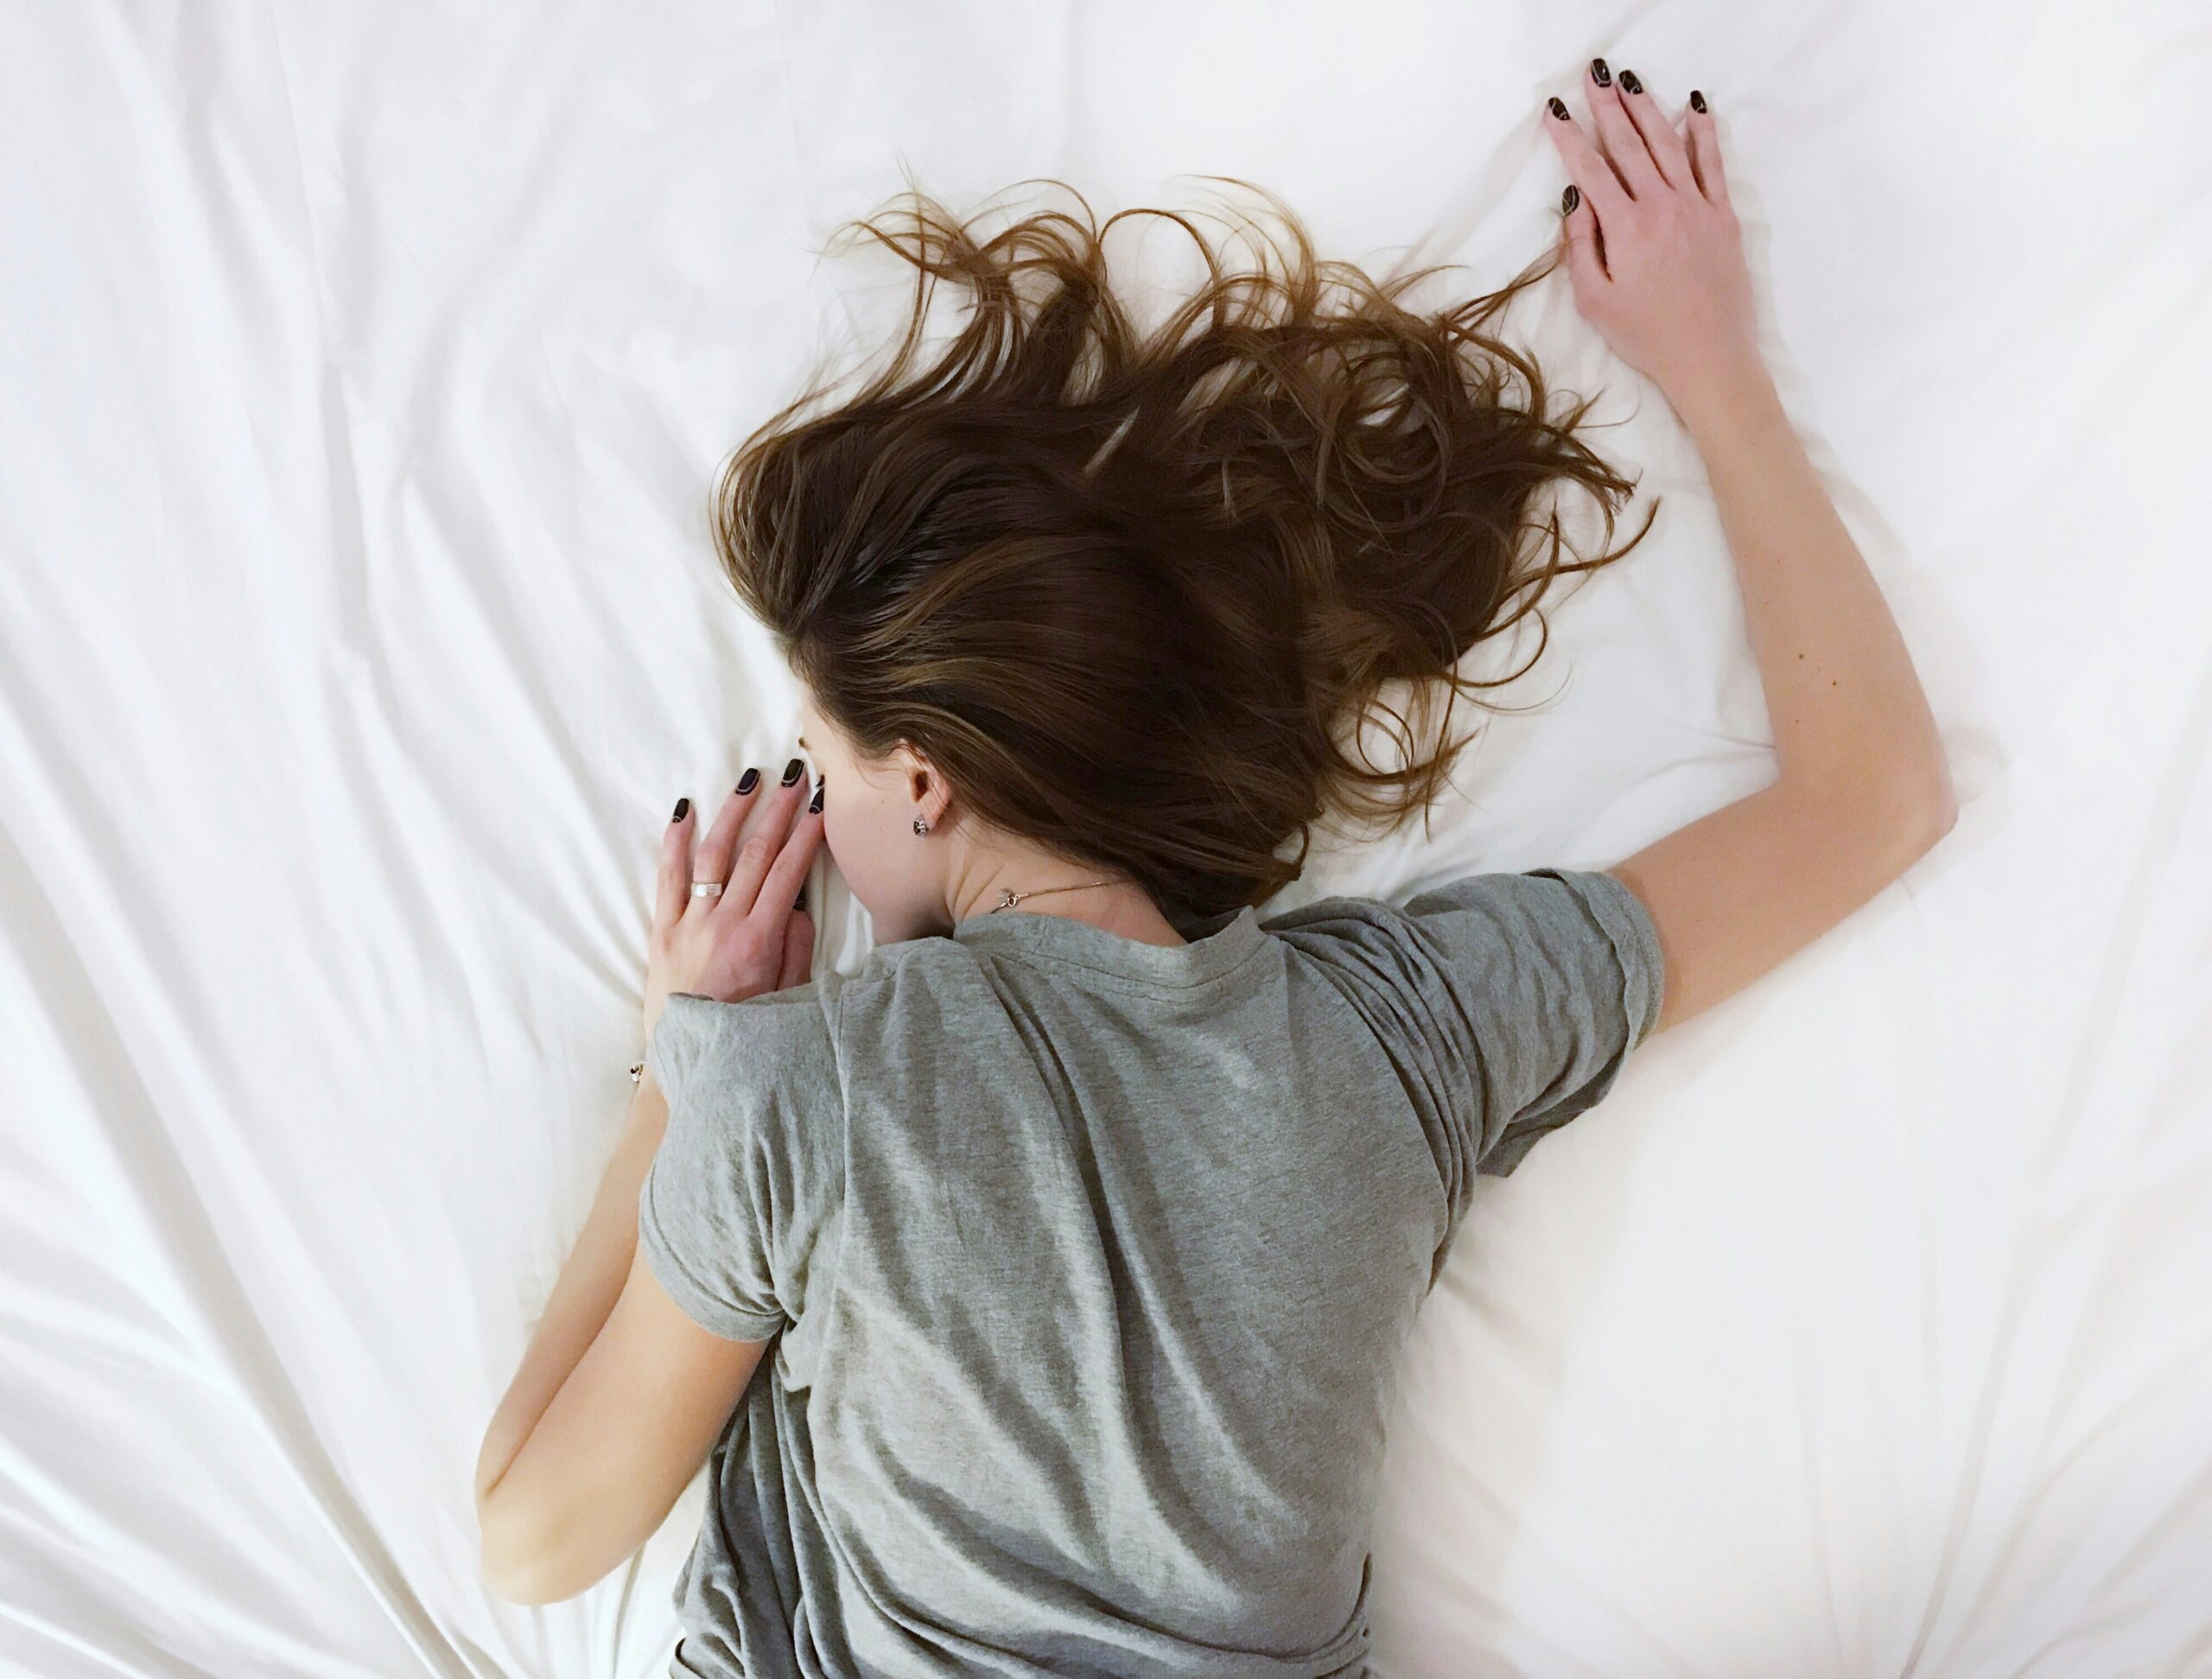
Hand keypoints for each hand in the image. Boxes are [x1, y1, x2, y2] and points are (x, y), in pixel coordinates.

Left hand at [644, 759, 824, 1038]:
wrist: (689, 1061)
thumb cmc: (744, 1033)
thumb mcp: (787, 997)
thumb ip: (796, 948)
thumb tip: (801, 904)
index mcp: (760, 940)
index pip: (789, 871)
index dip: (806, 833)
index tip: (820, 803)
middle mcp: (724, 923)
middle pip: (756, 853)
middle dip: (778, 809)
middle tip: (794, 775)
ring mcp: (690, 923)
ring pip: (714, 855)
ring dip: (733, 813)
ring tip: (749, 780)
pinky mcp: (662, 930)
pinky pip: (667, 877)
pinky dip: (675, 841)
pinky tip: (685, 810)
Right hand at [1543, 63, 1762, 407]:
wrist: (1711, 356)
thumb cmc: (1647, 337)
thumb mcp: (1595, 301)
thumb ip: (1580, 248)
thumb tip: (1575, 201)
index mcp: (1625, 228)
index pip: (1590, 170)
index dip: (1570, 137)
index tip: (1556, 111)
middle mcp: (1661, 206)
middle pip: (1629, 145)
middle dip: (1608, 107)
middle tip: (1594, 76)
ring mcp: (1696, 206)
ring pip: (1667, 145)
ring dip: (1647, 109)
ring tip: (1631, 81)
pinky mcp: (1723, 216)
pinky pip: (1712, 163)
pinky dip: (1703, 133)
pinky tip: (1694, 108)